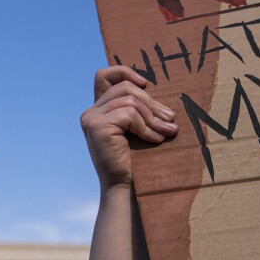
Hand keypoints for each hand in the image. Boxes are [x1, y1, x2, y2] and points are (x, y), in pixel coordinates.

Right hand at [80, 66, 177, 189]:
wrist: (123, 187)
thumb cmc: (134, 159)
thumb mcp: (134, 128)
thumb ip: (135, 109)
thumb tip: (152, 88)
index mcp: (97, 110)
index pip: (103, 76)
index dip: (124, 72)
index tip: (145, 84)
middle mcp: (90, 112)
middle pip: (125, 88)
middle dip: (151, 102)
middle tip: (169, 119)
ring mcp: (91, 119)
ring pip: (130, 101)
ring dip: (153, 117)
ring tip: (167, 131)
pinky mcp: (97, 127)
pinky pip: (129, 114)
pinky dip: (146, 127)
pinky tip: (155, 139)